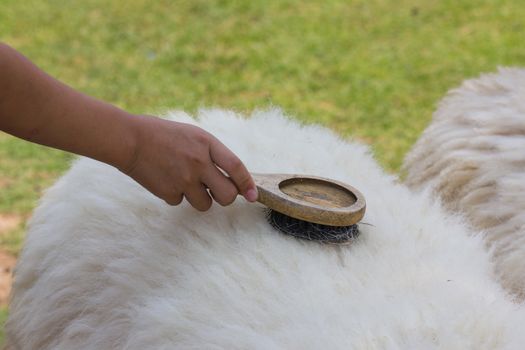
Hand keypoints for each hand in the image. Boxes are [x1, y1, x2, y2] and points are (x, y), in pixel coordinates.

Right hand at [121, 115, 257, 210]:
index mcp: (207, 144)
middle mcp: (199, 163)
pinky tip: (166, 180)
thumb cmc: (162, 134)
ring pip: (205, 204)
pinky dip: (176, 195)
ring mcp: (184, 179)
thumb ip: (212, 153)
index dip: (247, 184)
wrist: (129, 140)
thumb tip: (231, 176)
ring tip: (185, 181)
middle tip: (218, 192)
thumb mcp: (193, 135)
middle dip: (226, 198)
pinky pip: (181, 202)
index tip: (253, 196)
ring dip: (200, 198)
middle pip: (227, 195)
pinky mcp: (169, 192)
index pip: (236, 167)